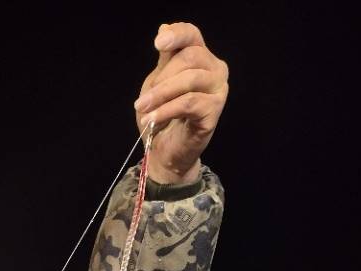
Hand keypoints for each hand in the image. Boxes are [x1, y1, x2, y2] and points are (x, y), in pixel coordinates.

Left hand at [133, 22, 227, 183]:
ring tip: (143, 110)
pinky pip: (189, 103)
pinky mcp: (214, 111)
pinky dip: (167, 110)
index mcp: (200, 58)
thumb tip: (163, 28)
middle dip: (162, 78)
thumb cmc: (162, 118)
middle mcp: (215, 70)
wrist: (165, 152)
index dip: (177, 34)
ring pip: (190, 79)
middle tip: (142, 101)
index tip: (158, 43)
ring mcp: (218, 90)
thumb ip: (164, 60)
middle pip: (190, 57)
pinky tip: (153, 120)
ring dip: (161, 95)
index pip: (193, 35)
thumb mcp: (157, 84)